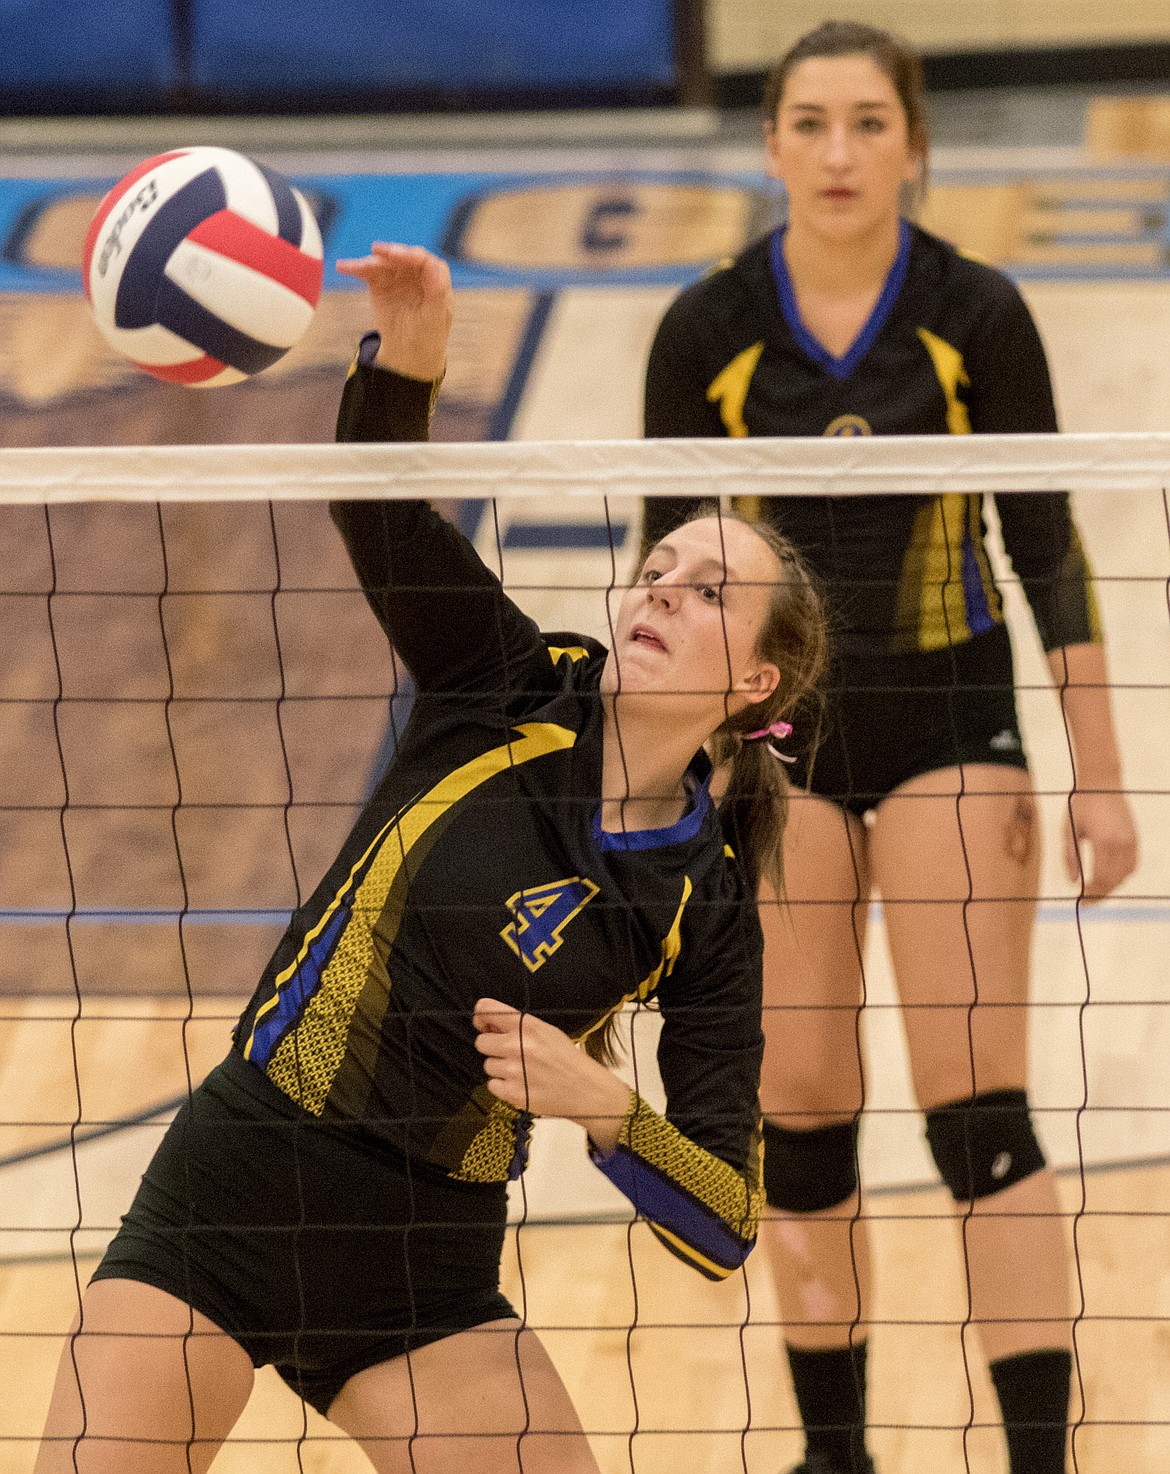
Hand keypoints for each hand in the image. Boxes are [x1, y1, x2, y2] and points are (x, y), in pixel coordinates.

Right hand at [335, 241, 451, 380]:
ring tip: (354, 266)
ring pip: (384, 263)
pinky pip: (368, 272)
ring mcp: (398, 277)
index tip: (396, 255)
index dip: (411, 256)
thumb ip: (437, 292)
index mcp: (435, 280)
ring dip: (369, 262)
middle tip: (376, 252)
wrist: (407, 354)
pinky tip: (344, 267)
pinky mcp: (380, 283)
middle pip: (403, 257)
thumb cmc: (427, 336)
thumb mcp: (435, 318)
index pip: (425, 262)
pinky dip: (355, 268)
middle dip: (390, 253)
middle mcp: (417, 274)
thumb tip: (434, 267)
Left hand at [473, 999, 630, 1149]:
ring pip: (487, 1065)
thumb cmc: (566, 1059)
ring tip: (521, 1071)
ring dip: (500, 1068)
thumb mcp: (546, 1031)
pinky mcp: (512, 1093)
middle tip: (510, 1054)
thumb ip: (518, 1026)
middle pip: (481, 1042)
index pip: (485, 1010)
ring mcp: (513, 1071)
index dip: (480, 1018)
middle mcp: (516, 1045)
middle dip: (492, 1047)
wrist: (585, 1090)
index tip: (484, 1025)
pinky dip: (503, 1086)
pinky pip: (491, 1085)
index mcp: (526, 1025)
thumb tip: (488, 1026)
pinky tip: (521, 1084)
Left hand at [1064, 788, 1138, 901]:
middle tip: (1087, 901)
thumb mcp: (1069, 830)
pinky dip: (1122, 875)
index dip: (1091, 894)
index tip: (1080, 902)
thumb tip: (1073, 882)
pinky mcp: (1135, 838)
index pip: (1101, 879)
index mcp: (1103, 842)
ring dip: (1112, 885)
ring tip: (1096, 890)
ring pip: (1126, 875)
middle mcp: (1121, 844)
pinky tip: (1109, 877)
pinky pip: (1132, 864)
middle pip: (1114, 881)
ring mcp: (1131, 841)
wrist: (1102, 783)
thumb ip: (1070, 857)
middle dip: (1101, 894)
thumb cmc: (1080, 804)